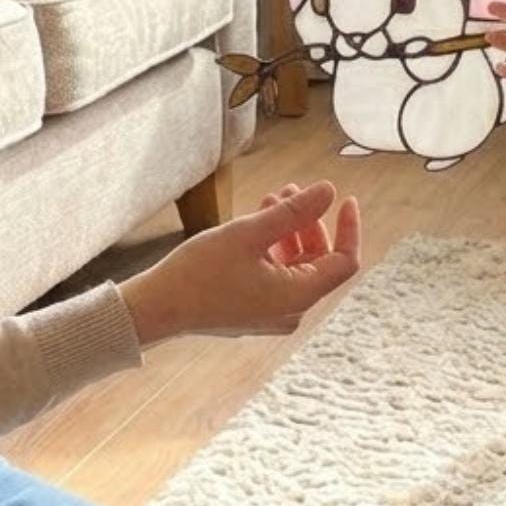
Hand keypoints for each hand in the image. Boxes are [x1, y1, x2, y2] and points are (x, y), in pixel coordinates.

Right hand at [121, 181, 361, 344]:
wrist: (157, 308)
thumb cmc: (200, 273)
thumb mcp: (250, 233)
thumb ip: (293, 212)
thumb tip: (328, 191)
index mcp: (298, 297)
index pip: (344, 261)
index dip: (349, 227)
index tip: (345, 198)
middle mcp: (291, 312)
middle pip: (319, 261)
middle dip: (308, 222)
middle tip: (291, 191)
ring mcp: (271, 314)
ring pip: (296, 266)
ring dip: (288, 231)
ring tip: (270, 199)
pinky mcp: (253, 311)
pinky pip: (276, 275)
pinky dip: (273, 249)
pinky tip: (255, 223)